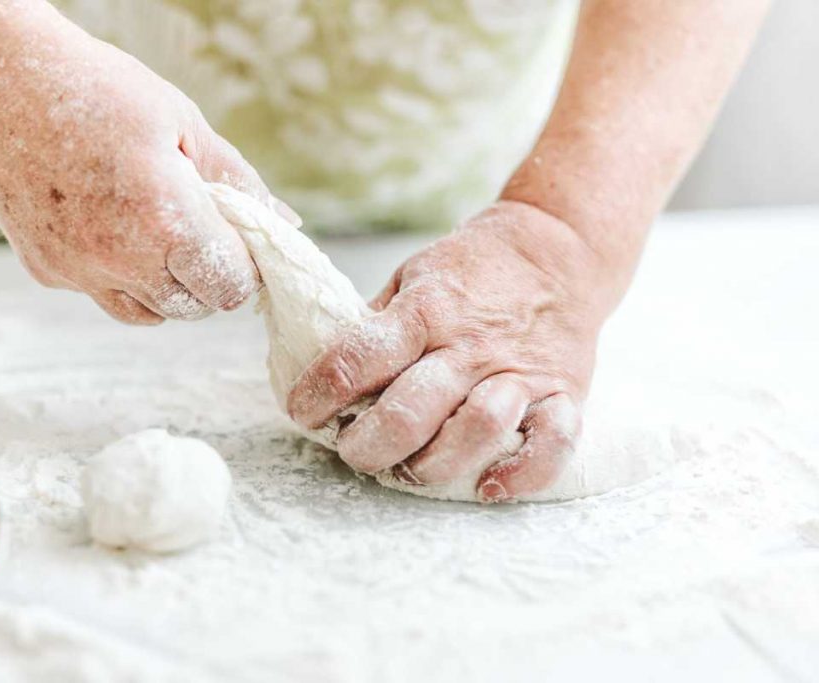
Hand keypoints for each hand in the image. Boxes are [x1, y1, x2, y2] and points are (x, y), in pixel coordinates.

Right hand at [0, 26, 296, 323]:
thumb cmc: (97, 90)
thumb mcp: (184, 124)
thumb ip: (237, 182)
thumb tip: (285, 223)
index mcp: (168, 222)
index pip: (231, 287)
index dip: (243, 266)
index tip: (237, 238)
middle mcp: (122, 261)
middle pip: (193, 307)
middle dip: (207, 276)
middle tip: (199, 229)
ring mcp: (79, 272)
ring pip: (148, 313)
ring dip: (166, 286)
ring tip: (157, 231)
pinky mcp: (46, 271)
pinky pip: (101, 294)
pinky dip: (118, 275)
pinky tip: (108, 224)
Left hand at [287, 201, 615, 500]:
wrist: (557, 249)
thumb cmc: (473, 269)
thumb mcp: (412, 277)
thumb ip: (377, 325)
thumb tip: (327, 371)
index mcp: (427, 310)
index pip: (360, 358)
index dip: (320, 392)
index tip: (301, 410)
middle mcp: (472, 345)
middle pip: (412, 408)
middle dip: (368, 444)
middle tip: (353, 451)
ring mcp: (521, 371)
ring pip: (477, 429)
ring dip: (433, 464)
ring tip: (408, 470)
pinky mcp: (564, 393)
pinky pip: (553, 445)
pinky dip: (521, 474)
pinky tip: (488, 488)